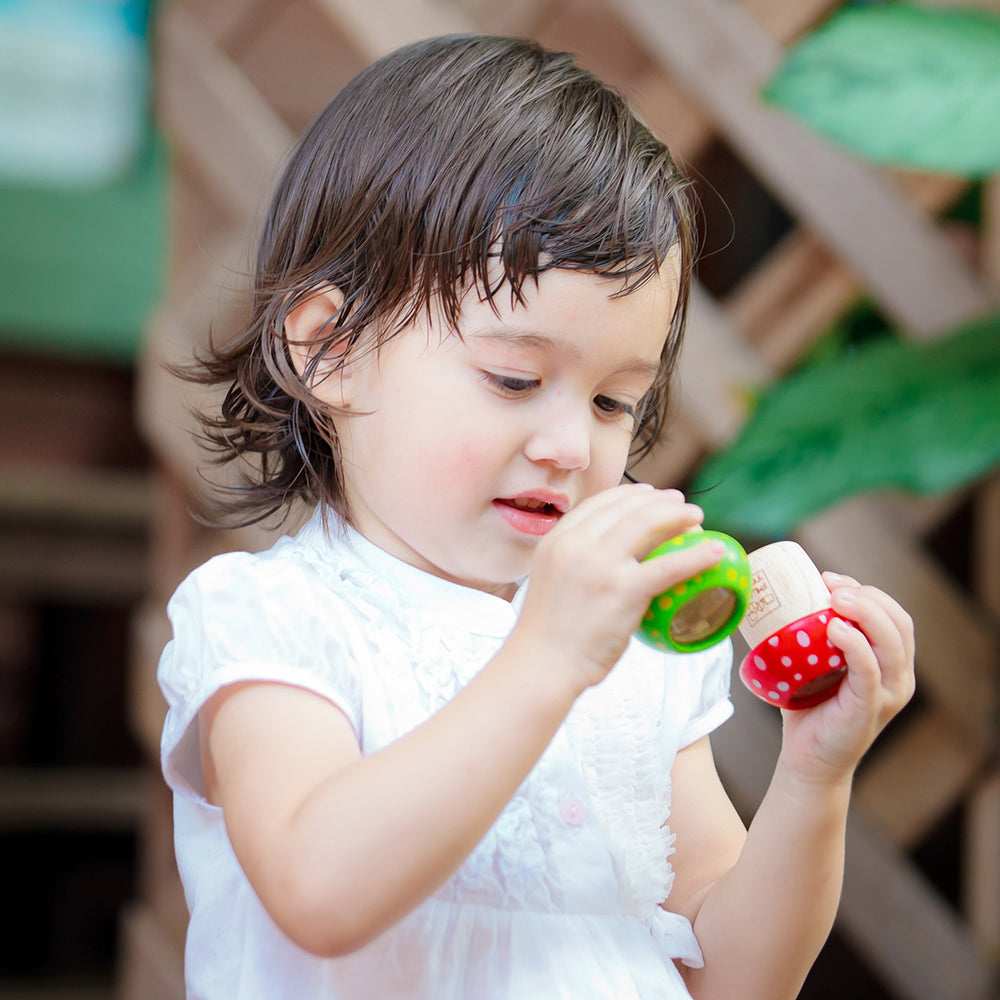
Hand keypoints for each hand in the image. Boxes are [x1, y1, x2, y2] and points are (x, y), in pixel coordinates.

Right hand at [512, 484, 726, 692]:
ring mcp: (599, 565)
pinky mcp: (622, 590)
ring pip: (647, 524)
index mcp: (557, 539)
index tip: (650, 495)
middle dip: (659, 500)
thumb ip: (576, 563)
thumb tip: (610, 560)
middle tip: (681, 503)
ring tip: (697, 517)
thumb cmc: (548, 635)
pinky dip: (696, 554)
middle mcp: (576, 544)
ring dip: (678, 514)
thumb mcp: (553, 581)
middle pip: (627, 508)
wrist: (542, 664)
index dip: (630, 494)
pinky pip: (668, 565)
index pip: (599, 504)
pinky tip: (715, 551)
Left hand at [778, 572, 914, 785]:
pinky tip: (836, 628)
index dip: (867, 590)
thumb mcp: (816, 663)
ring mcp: (888, 694)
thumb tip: (778, 593)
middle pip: (899, 622)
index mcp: (890, 662)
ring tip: (834, 598)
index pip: (893, 614)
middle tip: (829, 584)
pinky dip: (856, 645)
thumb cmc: (808, 706)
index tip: (828, 577)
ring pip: (892, 641)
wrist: (807, 760)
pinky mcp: (869, 709)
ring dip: (865, 612)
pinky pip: (870, 670)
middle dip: (868, 595)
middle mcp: (899, 676)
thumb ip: (812, 633)